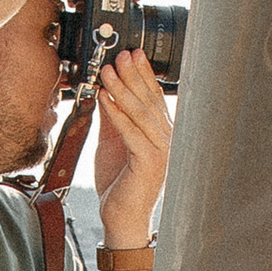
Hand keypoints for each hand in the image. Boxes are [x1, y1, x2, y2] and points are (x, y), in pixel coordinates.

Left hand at [93, 47, 171, 241]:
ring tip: (108, 71)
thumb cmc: (118, 183)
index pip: (153, 97)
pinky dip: (117, 114)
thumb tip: (106, 92)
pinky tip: (105, 99)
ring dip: (123, 90)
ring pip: (141, 114)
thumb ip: (112, 119)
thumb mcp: (112, 142)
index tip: (132, 53)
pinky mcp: (148, 162)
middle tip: (120, 54)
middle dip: (133, 75)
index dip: (143, 74)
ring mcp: (160, 151)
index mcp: (160, 133)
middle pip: (148, 100)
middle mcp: (165, 139)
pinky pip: (131, 133)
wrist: (121, 217)